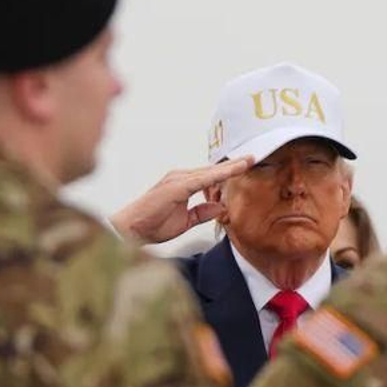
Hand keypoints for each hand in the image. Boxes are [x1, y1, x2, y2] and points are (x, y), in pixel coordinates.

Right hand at [111, 157, 253, 243]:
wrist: (131, 230)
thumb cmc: (153, 225)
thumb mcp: (185, 221)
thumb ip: (202, 213)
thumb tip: (221, 208)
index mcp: (183, 185)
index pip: (210, 176)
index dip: (228, 171)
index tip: (247, 165)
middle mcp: (181, 177)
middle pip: (212, 170)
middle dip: (234, 164)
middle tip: (254, 156)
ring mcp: (178, 179)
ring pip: (210, 171)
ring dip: (230, 166)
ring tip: (249, 160)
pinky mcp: (177, 186)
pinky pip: (203, 178)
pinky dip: (220, 174)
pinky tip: (234, 170)